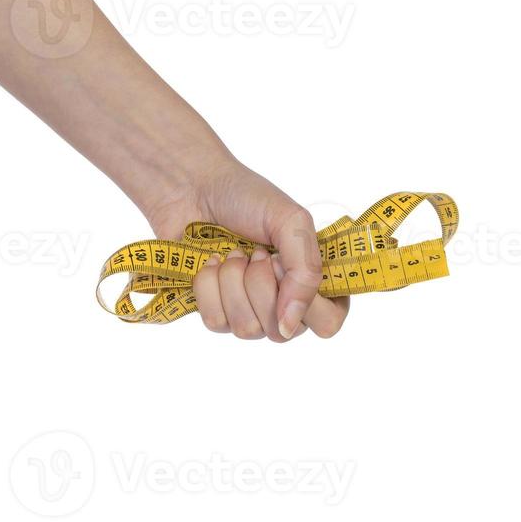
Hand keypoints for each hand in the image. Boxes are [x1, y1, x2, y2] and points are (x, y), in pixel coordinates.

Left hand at [144, 159, 348, 341]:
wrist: (192, 187)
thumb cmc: (245, 197)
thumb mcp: (291, 222)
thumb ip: (306, 273)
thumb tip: (289, 327)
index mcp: (313, 280)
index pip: (327, 323)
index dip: (306, 302)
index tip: (284, 264)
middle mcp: (284, 301)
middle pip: (283, 334)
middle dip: (262, 286)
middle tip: (256, 252)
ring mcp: (248, 309)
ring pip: (247, 329)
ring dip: (234, 282)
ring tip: (232, 252)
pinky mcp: (214, 309)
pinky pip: (215, 321)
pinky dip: (209, 285)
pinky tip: (212, 261)